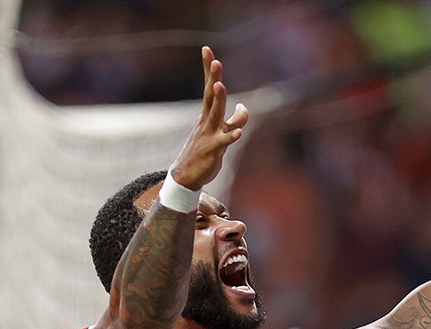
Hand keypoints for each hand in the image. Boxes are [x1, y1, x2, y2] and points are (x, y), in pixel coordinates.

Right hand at [169, 46, 248, 192]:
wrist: (186, 177)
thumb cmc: (203, 152)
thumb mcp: (221, 132)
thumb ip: (234, 118)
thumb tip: (244, 106)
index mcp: (207, 115)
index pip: (209, 88)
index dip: (208, 69)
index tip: (207, 49)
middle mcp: (207, 121)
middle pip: (211, 96)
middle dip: (213, 78)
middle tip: (215, 61)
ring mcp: (209, 135)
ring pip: (215, 114)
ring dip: (219, 100)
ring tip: (221, 86)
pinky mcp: (212, 151)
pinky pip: (223, 142)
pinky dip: (231, 136)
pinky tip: (238, 132)